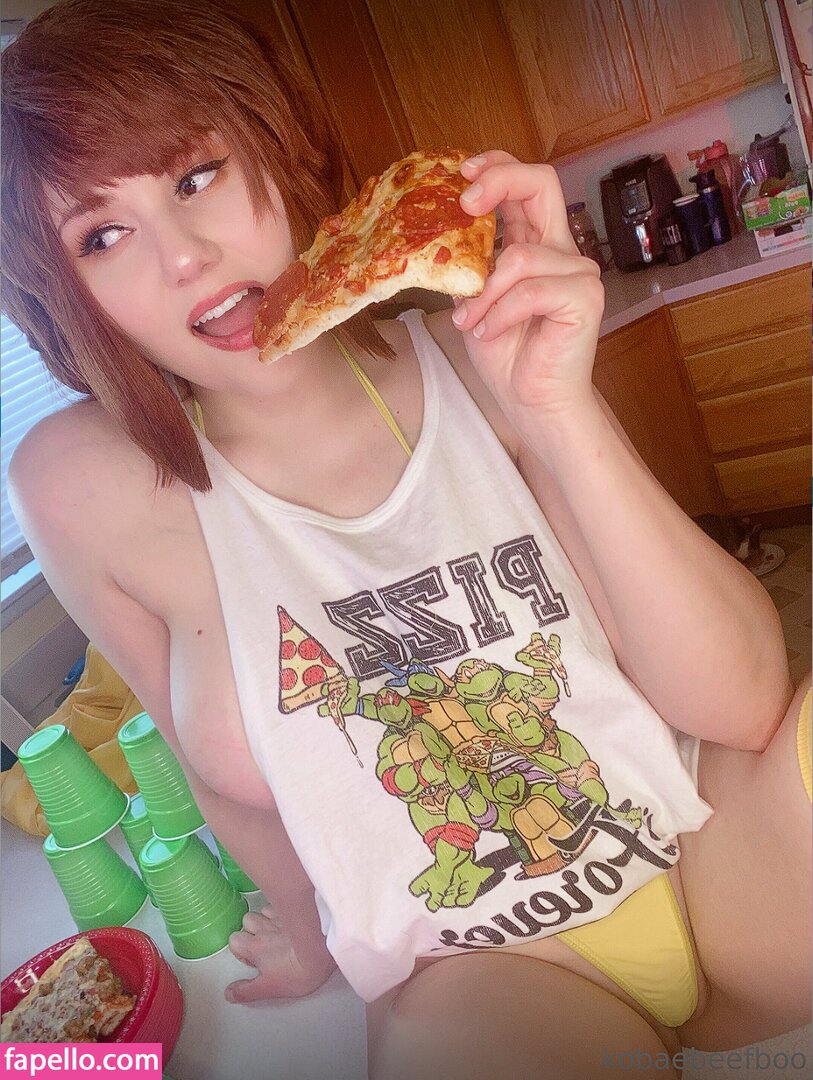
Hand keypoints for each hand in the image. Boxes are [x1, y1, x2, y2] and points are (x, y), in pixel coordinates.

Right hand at [226, 905, 335, 1002]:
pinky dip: (282, 911)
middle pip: (246, 921)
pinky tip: (290, 922)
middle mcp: (264, 928)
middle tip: (263, 945)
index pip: (234, 940)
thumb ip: (246, 991)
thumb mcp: (269, 988)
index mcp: (255, 947)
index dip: (241, 950)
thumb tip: (230, 993)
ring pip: (262, 911)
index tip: (253, 960)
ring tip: (275, 932)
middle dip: (251, 931)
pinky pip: (282, 904)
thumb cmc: (298, 970)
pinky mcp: (295, 909)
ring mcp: (279, 917)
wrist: (322, 952)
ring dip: (265, 919)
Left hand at [452, 151, 604, 421]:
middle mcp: (561, 250)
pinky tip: (491, 332)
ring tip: (472, 323)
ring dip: (484, 294)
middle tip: (465, 202)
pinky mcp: (585, 298)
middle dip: (499, 181)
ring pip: (520, 256)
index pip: (526, 185)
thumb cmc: (507, 355)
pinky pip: (529, 290)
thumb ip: (469, 266)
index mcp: (537, 244)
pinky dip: (501, 313)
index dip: (496, 167)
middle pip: (542, 182)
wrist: (532, 402)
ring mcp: (578, 272)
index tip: (462, 174)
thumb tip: (437, 232)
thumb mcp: (475, 302)